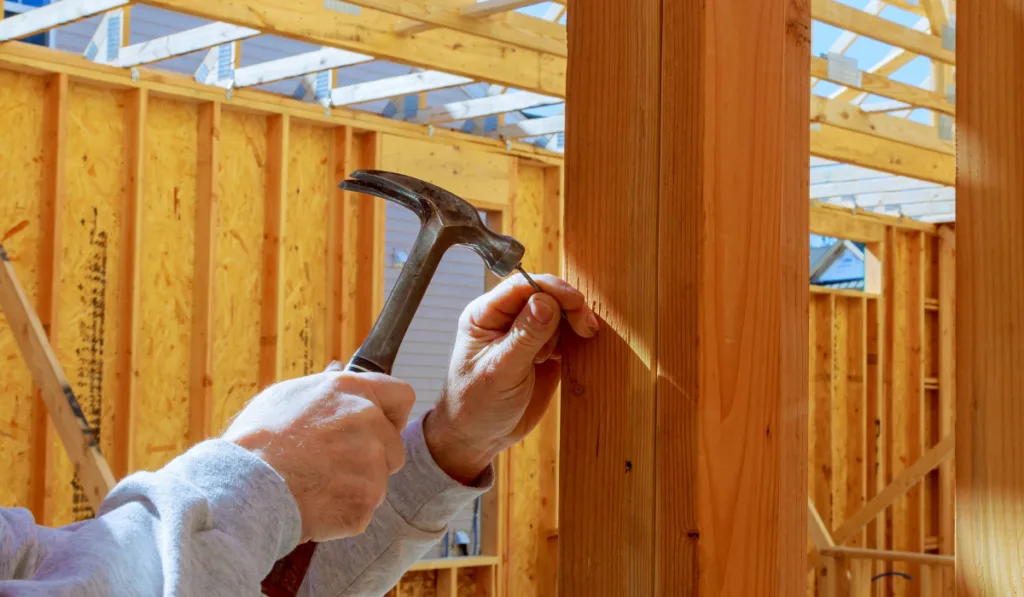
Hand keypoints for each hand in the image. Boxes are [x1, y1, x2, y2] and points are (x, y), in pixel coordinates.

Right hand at [222, 371, 414, 542]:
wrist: (242, 487)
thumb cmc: (256, 441)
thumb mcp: (287, 395)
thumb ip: (326, 388)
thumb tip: (339, 371)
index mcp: (351, 391)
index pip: (402, 396)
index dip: (391, 414)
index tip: (379, 427)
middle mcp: (368, 421)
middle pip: (393, 446)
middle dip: (373, 457)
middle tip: (333, 466)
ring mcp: (371, 462)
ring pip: (379, 480)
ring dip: (357, 485)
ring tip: (315, 484)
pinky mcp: (366, 500)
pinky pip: (363, 508)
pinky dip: (344, 512)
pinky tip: (314, 504)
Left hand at [425, 273, 597, 483]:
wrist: (479, 436)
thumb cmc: (476, 405)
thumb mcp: (501, 371)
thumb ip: (525, 337)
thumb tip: (547, 303)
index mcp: (484, 314)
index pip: (522, 286)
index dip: (551, 290)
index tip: (576, 303)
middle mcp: (505, 318)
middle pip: (545, 294)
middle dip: (568, 307)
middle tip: (585, 328)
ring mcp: (525, 333)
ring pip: (558, 313)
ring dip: (571, 326)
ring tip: (560, 355)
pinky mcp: (542, 351)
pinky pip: (564, 334)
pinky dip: (574, 341)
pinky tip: (572, 355)